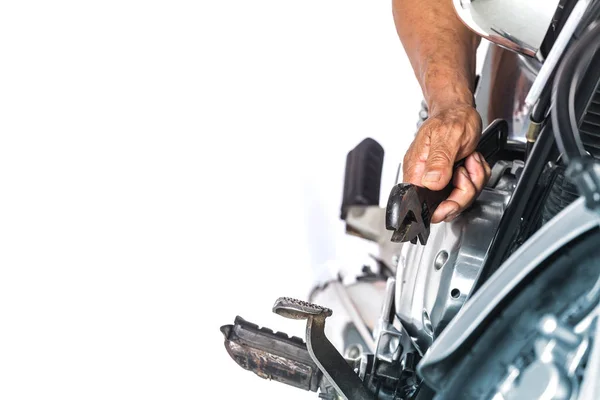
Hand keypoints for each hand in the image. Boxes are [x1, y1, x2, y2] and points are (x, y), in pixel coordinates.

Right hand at [403, 105, 490, 222]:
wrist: (459, 109)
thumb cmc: (452, 118)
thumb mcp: (447, 136)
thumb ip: (439, 161)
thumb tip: (430, 182)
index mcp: (417, 168)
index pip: (419, 202)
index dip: (439, 207)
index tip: (453, 201)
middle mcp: (425, 177)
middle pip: (442, 206)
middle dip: (462, 192)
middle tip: (465, 171)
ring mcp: (439, 179)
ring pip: (458, 199)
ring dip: (473, 181)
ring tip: (469, 161)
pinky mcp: (451, 179)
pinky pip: (468, 190)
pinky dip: (477, 177)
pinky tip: (471, 162)